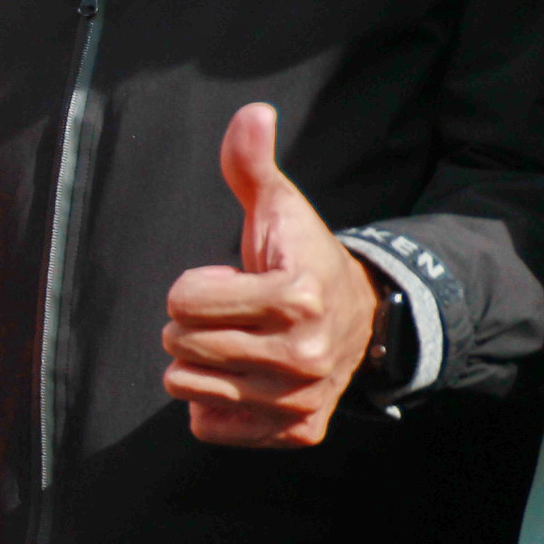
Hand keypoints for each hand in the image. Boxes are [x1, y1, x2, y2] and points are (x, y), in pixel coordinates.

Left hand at [162, 102, 375, 446]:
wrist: (364, 318)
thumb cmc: (302, 259)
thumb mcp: (279, 208)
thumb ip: (251, 163)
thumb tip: (252, 113)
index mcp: (295, 295)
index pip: (181, 299)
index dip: (196, 285)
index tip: (235, 280)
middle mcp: (304, 355)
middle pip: (178, 345)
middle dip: (193, 325)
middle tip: (235, 315)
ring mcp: (300, 398)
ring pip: (186, 387)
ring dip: (200, 365)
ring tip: (240, 344)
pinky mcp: (296, 430)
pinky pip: (207, 428)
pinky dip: (213, 407)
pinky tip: (245, 379)